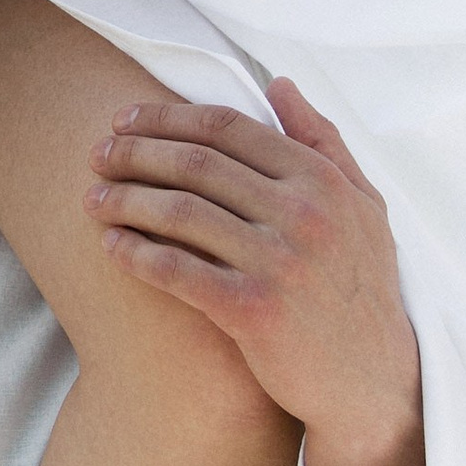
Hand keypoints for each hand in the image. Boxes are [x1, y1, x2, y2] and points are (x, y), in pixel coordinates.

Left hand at [88, 81, 424, 465]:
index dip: (168, 118)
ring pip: (179, 212)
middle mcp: (303, 214)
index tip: (125, 119)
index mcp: (324, 180)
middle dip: (135, 152)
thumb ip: (323, 141)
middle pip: (196, 164)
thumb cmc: (361, 288)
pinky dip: (136, 253)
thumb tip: (278, 83)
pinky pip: (177, 271)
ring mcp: (279, 263)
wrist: (373, 382)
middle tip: (96, 154)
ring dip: (124, 199)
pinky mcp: (254, 311)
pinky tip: (111, 246)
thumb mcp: (364, 206)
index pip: (229, 128)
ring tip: (92, 197)